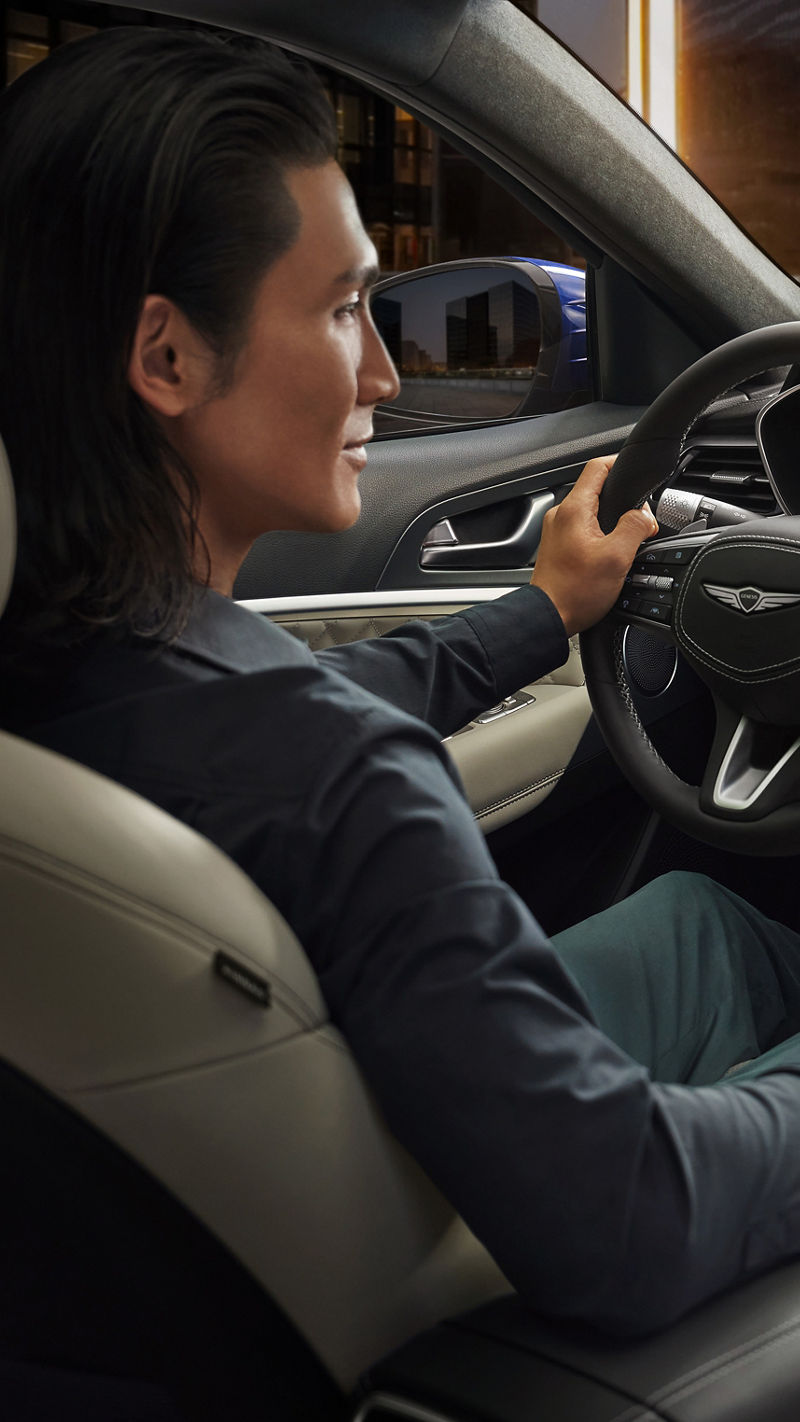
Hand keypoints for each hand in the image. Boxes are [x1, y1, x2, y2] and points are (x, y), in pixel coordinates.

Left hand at [531, 456, 657, 636]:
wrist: (548, 618)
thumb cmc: (574, 592)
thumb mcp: (617, 557)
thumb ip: (635, 527)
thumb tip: (645, 516)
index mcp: (574, 509)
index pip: (597, 467)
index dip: (620, 463)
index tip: (636, 471)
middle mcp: (561, 515)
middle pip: (596, 489)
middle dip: (622, 499)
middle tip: (641, 520)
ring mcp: (557, 530)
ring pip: (591, 511)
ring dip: (612, 519)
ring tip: (627, 539)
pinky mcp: (558, 545)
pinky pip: (583, 528)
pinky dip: (600, 533)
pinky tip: (609, 552)